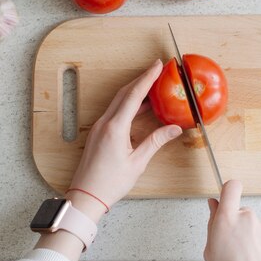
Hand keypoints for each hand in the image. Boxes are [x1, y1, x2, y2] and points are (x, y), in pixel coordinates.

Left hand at [67, 59, 181, 219]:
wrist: (86, 195)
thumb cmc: (109, 183)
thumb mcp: (137, 163)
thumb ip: (156, 142)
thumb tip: (174, 128)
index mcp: (115, 128)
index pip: (134, 95)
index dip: (147, 78)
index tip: (158, 66)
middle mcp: (105, 123)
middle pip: (125, 93)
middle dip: (142, 78)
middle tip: (157, 69)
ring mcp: (100, 127)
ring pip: (118, 100)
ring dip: (135, 90)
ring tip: (152, 84)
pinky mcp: (98, 132)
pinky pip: (114, 111)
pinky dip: (128, 103)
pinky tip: (140, 106)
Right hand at [204, 180, 260, 260]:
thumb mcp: (210, 250)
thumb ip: (212, 223)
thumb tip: (214, 207)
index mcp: (228, 218)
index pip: (231, 186)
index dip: (227, 189)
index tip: (225, 194)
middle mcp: (248, 218)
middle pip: (240, 210)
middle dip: (235, 222)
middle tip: (229, 243)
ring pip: (252, 224)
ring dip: (247, 235)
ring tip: (242, 257)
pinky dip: (259, 244)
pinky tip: (253, 260)